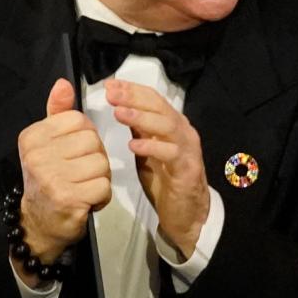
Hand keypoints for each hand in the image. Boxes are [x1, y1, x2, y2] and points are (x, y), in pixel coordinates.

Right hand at [16, 78, 110, 261]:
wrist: (39, 223)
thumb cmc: (48, 178)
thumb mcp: (47, 143)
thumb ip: (57, 113)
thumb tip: (63, 83)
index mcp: (32, 137)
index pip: (79, 121)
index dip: (85, 137)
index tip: (72, 153)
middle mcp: (37, 156)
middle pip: (93, 142)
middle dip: (94, 158)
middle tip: (78, 174)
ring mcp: (51, 178)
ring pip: (101, 164)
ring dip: (99, 178)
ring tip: (82, 187)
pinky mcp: (68, 199)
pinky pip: (104, 186)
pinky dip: (101, 196)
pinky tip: (86, 201)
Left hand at [106, 79, 208, 257]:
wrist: (186, 213)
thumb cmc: (165, 180)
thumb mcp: (147, 150)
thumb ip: (139, 129)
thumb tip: (120, 106)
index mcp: (172, 125)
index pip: (153, 99)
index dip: (132, 90)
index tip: (109, 85)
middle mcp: (182, 132)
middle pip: (160, 107)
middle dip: (135, 98)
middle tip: (112, 94)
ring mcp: (187, 150)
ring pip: (168, 126)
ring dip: (142, 118)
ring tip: (119, 113)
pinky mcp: (187, 169)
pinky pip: (171, 154)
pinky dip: (152, 147)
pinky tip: (134, 144)